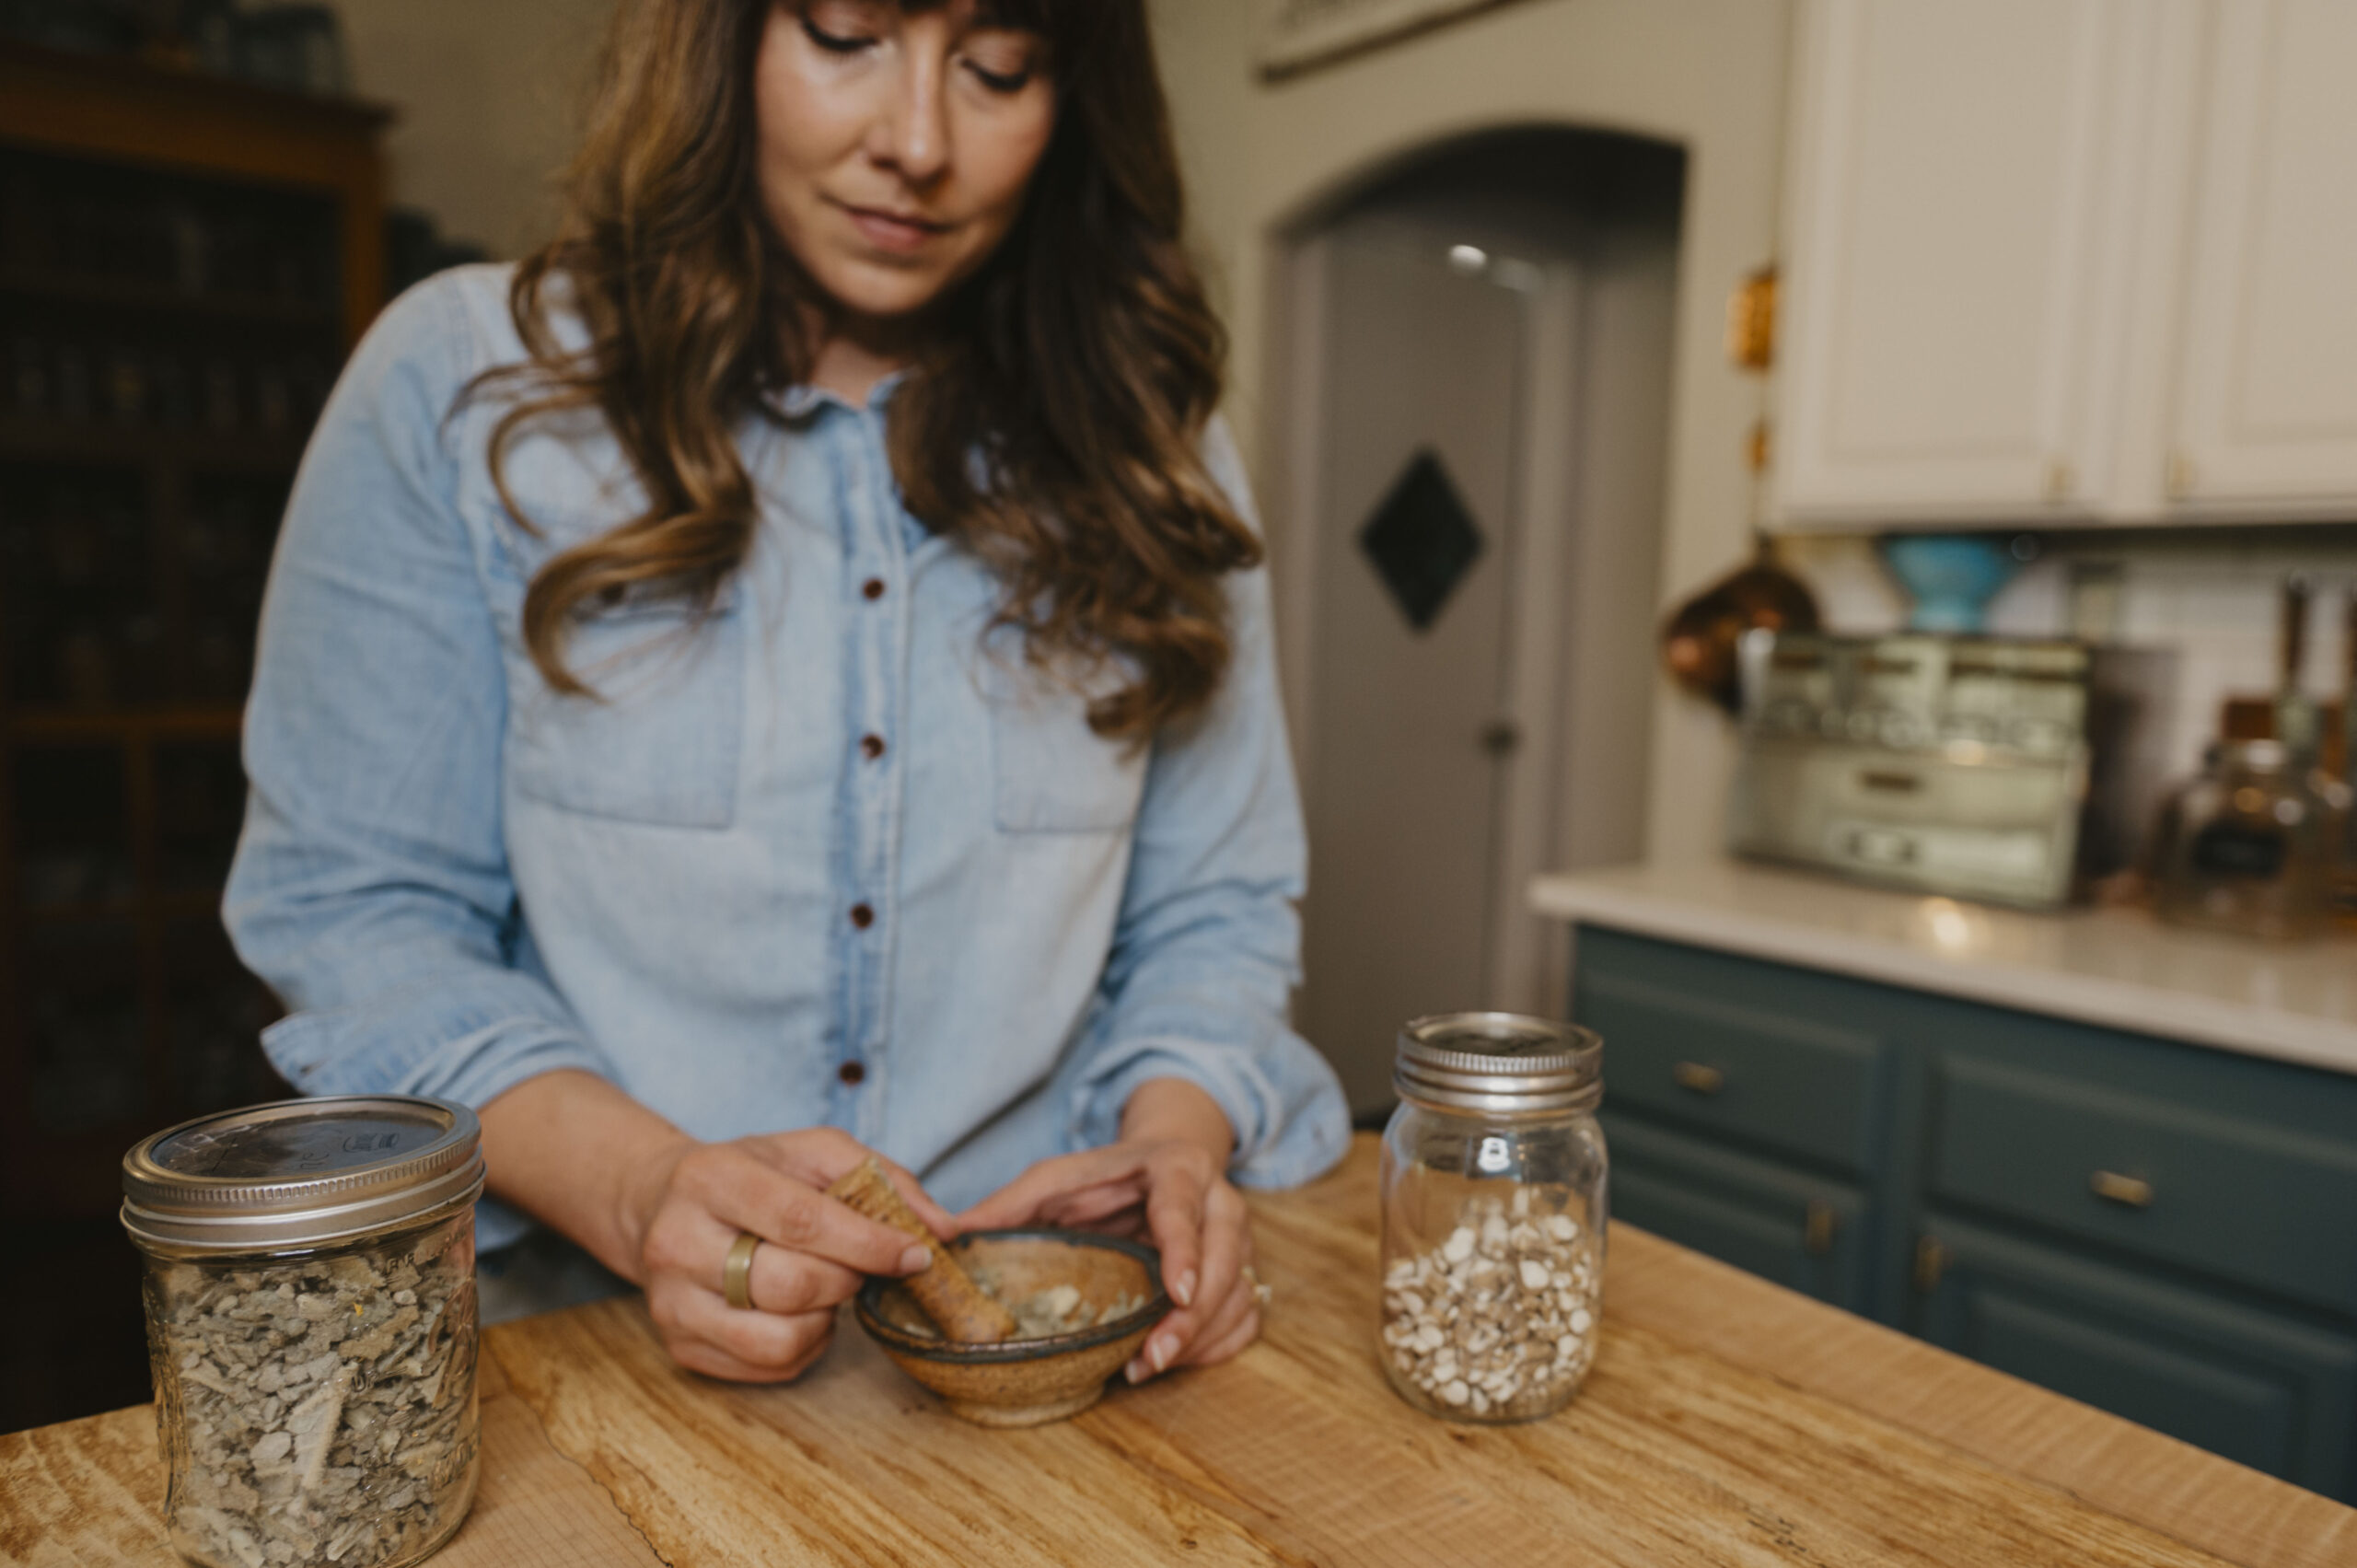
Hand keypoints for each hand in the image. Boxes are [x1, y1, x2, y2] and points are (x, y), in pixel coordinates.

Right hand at [625, 1127, 955, 1382]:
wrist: (660, 1204)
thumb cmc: (752, 1174)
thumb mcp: (811, 1152)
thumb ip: (882, 1178)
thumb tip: (943, 1229)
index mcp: (712, 1178)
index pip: (800, 1220)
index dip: (868, 1243)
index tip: (916, 1254)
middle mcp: (679, 1241)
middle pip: (791, 1285)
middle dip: (848, 1280)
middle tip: (863, 1266)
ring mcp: (671, 1301)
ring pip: (778, 1339)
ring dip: (827, 1321)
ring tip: (828, 1289)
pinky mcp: (678, 1345)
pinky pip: (766, 1368)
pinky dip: (805, 1346)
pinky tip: (802, 1313)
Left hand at [958, 1079, 1256, 1382]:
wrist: (1164, 1160)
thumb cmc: (1105, 1175)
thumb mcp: (1053, 1177)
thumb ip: (1007, 1205)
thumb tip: (949, 1235)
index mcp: (1177, 1169)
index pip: (1184, 1211)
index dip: (1185, 1253)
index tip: (1177, 1293)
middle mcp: (1220, 1202)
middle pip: (1224, 1264)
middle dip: (1192, 1318)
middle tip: (1153, 1357)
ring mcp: (1240, 1240)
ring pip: (1239, 1296)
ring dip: (1199, 1340)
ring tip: (1148, 1366)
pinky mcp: (1243, 1271)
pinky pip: (1246, 1318)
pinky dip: (1216, 1347)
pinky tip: (1176, 1361)